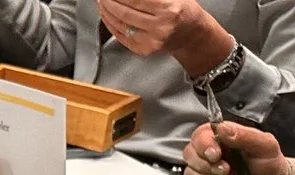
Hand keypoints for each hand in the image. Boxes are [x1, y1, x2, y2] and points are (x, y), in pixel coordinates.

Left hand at [97, 0, 229, 68]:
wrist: (193, 35)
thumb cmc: (183, 11)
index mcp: (169, 9)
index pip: (137, 0)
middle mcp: (161, 26)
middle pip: (126, 12)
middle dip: (110, 2)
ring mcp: (152, 40)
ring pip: (121, 25)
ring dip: (107, 13)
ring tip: (102, 3)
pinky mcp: (144, 50)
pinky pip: (121, 37)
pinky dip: (111, 25)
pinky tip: (106, 16)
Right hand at [184, 122, 294, 174]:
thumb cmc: (271, 166)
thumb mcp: (265, 146)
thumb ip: (245, 135)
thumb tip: (222, 128)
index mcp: (223, 137)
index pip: (200, 135)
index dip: (203, 146)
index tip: (216, 155)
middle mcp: (211, 153)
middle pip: (190, 155)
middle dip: (208, 167)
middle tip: (227, 170)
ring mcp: (206, 171)